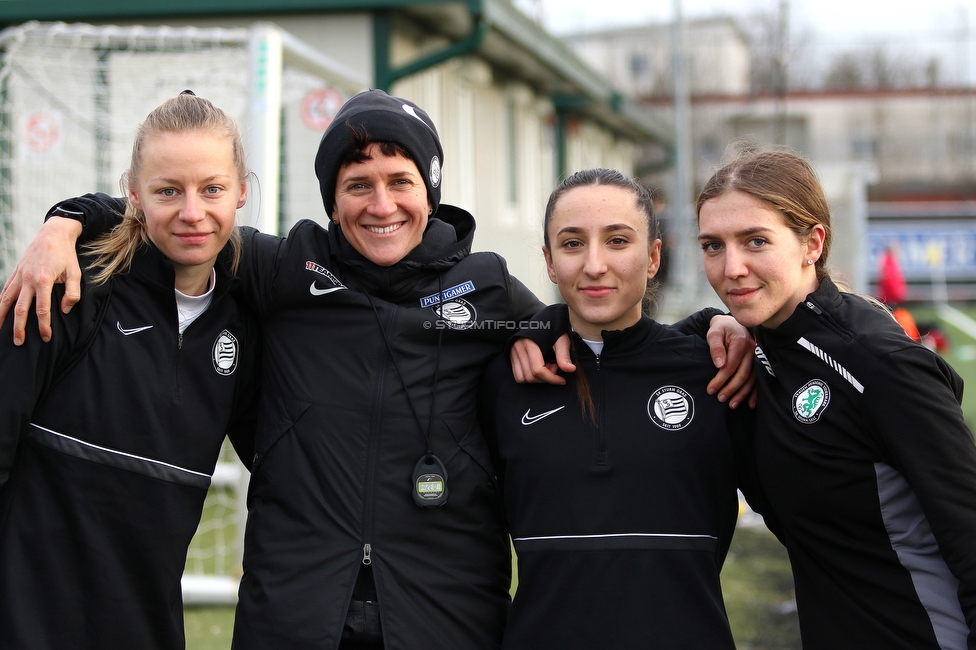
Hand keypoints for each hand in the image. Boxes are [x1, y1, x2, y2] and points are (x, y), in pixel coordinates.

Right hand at [0, 217, 82, 344]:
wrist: (53, 234)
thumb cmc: (66, 255)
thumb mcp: (76, 273)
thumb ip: (72, 293)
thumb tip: (64, 311)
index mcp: (43, 281)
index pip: (42, 310)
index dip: (44, 326)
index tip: (46, 338)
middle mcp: (27, 279)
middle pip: (20, 309)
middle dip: (19, 328)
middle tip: (19, 342)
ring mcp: (19, 276)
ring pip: (6, 300)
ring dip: (2, 316)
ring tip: (0, 331)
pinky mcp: (15, 273)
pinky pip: (5, 290)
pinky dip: (1, 303)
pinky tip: (0, 313)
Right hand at [510, 334, 575, 383]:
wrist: (542, 320)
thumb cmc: (553, 328)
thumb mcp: (561, 339)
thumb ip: (564, 355)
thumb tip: (571, 370)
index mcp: (530, 343)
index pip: (537, 370)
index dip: (551, 379)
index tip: (562, 380)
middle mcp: (518, 348)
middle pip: (530, 376)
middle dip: (546, 378)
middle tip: (555, 368)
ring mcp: (513, 352)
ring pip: (522, 378)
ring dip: (537, 379)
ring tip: (547, 367)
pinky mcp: (511, 356)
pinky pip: (518, 375)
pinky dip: (530, 377)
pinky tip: (540, 368)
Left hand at [705, 314, 756, 408]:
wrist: (733, 325)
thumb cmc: (721, 330)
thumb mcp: (714, 333)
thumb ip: (716, 347)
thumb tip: (719, 364)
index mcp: (741, 343)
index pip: (731, 366)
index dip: (720, 379)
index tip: (710, 389)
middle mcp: (752, 351)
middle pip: (742, 374)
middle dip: (731, 389)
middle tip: (720, 399)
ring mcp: (757, 358)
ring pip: (751, 379)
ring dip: (742, 394)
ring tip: (732, 405)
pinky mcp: (758, 363)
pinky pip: (758, 380)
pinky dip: (755, 393)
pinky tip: (751, 404)